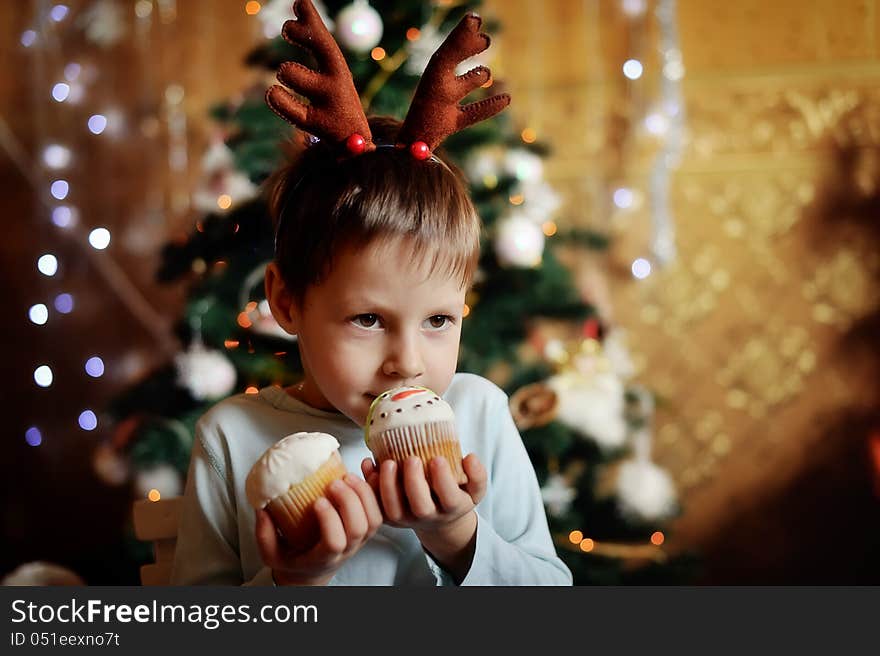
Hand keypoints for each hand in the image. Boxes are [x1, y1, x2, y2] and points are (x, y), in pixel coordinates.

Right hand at [254, 473, 382, 585]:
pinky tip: (364, 474)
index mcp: (324, 557)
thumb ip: (264, 535)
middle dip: (349, 501)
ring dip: (363, 494)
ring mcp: (361, 539)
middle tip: (334, 483)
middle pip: (359, 527)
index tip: (317, 501)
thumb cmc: (293, 558)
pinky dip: (375, 490)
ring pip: (374, 518)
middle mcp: (347, 549)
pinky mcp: (368, 526)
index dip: (330, 521)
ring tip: (347, 476)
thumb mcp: (272, 554)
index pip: (335, 543)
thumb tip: (261, 509)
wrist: (314, 570)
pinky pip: (381, 509)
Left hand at [361, 453, 487, 580]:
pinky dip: (370, 485)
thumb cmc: (456, 493)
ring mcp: (406, 519)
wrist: (439, 516)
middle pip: (420, 507)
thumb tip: (470, 458)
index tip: (438, 458)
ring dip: (388, 486)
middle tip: (411, 458)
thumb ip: (477, 474)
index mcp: (452, 508)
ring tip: (388, 462)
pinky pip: (376, 505)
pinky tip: (369, 463)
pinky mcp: (389, 517)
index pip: (450, 499)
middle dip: (414, 483)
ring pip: (394, 510)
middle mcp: (428, 516)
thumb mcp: (474, 487)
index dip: (443, 481)